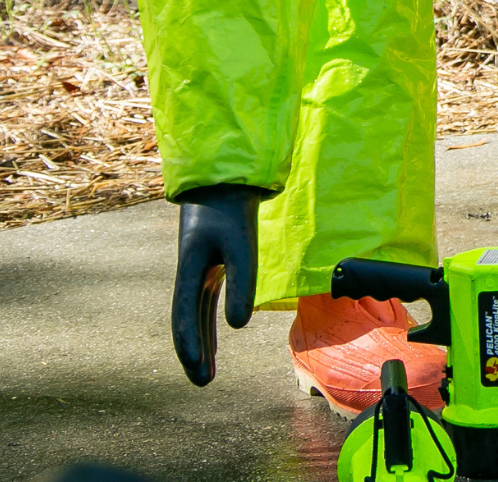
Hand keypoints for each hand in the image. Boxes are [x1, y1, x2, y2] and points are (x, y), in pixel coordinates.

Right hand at [171, 183, 267, 385]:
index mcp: (190, 271)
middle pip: (187, 323)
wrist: (226, 185)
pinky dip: (207, 327)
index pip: (186, 316)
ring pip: (195, 317)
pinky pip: (204, 306)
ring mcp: (198, 274)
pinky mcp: (210, 271)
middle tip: (202, 383)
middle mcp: (189, 277)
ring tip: (206, 375)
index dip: (189, 344)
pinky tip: (214, 344)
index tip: (196, 369)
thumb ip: (242, 284)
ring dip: (200, 344)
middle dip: (193, 353)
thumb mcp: (242, 248)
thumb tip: (237, 326)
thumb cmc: (234, 215)